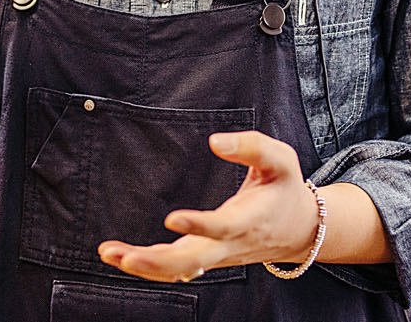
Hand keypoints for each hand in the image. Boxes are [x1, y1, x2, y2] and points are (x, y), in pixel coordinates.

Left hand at [97, 131, 320, 282]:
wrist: (300, 229)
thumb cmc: (286, 187)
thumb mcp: (282, 159)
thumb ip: (252, 146)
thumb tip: (214, 141)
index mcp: (248, 219)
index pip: (221, 227)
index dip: (198, 226)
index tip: (171, 218)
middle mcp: (229, 243)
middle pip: (192, 261)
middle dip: (156, 262)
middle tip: (124, 256)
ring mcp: (217, 254)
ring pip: (180, 269)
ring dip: (144, 266)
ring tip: (110, 253)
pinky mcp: (208, 256)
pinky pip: (177, 268)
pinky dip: (149, 266)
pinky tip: (120, 256)